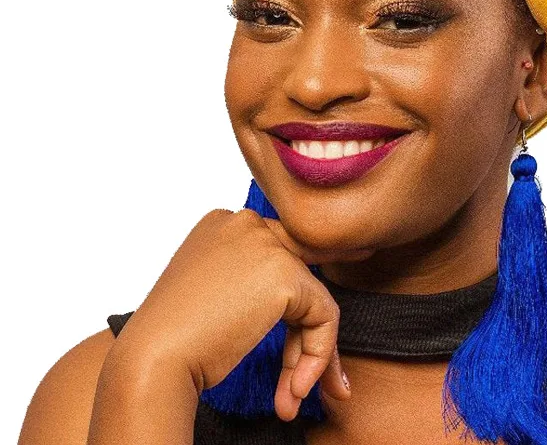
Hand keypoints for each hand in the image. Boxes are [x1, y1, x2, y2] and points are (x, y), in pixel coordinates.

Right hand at [111, 208, 372, 419]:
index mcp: (223, 224)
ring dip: (310, 353)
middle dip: (309, 327)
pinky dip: (317, 355)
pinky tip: (294, 389)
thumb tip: (305, 305)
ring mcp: (265, 244)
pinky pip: (323, 315)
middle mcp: (245, 223)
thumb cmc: (172, 339)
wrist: (151, 361)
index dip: (288, 305)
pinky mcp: (283, 273)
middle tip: (306, 380)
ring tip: (291, 395)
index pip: (276, 257)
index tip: (294, 343)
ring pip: (313, 298)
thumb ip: (253, 285)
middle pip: (299, 273)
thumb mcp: (214, 295)